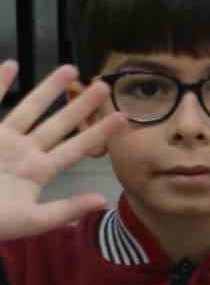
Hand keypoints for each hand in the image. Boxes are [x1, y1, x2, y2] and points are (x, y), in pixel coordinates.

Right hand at [0, 62, 126, 242]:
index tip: (123, 118)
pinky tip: (12, 64)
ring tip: (72, 69)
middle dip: (80, 106)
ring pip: (28, 109)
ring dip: (48, 89)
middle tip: (104, 86)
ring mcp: (1, 141)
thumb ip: (65, 210)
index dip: (98, 134)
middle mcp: (22, 153)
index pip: (74, 149)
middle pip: (57, 124)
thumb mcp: (30, 221)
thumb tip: (103, 201)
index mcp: (37, 172)